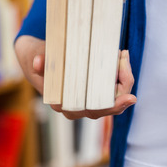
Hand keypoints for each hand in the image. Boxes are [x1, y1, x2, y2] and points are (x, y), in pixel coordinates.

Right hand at [15, 36, 135, 119]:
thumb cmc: (38, 61)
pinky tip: (121, 59)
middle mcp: (77, 108)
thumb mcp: (36, 59)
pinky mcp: (92, 92)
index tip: (130, 97)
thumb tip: (38, 61)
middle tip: (123, 58)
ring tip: (122, 55)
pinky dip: (119, 76)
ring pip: (114, 97)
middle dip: (124, 83)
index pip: (96, 111)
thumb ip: (39, 63)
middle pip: (110, 105)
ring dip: (123, 77)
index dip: (115, 105)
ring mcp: (85, 101)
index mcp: (64, 105)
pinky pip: (112, 91)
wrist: (35, 59)